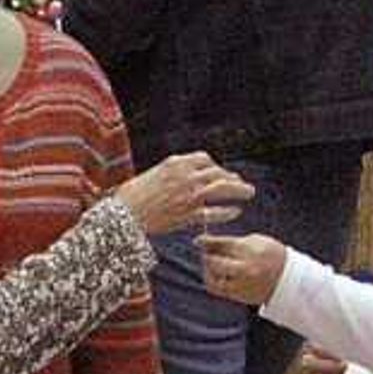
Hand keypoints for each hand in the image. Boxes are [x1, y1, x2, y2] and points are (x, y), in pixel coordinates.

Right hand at [116, 149, 253, 237]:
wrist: (123, 214)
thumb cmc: (131, 197)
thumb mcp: (152, 175)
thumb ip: (171, 173)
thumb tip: (182, 175)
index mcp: (175, 163)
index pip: (204, 159)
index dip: (215, 166)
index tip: (220, 172)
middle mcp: (186, 176)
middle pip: (217, 172)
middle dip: (232, 177)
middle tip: (241, 183)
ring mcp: (189, 195)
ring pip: (222, 188)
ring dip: (238, 190)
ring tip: (249, 193)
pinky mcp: (189, 214)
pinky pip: (215, 212)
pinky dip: (228, 211)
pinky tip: (236, 211)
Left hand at [199, 233, 286, 306]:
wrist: (288, 278)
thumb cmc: (271, 254)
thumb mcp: (255, 241)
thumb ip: (231, 242)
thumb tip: (205, 241)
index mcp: (251, 251)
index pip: (223, 244)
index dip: (206, 241)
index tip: (197, 240)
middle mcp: (246, 269)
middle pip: (214, 262)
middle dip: (207, 257)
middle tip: (205, 253)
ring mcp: (243, 284)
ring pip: (213, 279)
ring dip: (209, 271)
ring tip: (213, 265)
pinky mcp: (241, 296)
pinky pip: (218, 290)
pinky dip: (214, 282)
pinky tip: (217, 276)